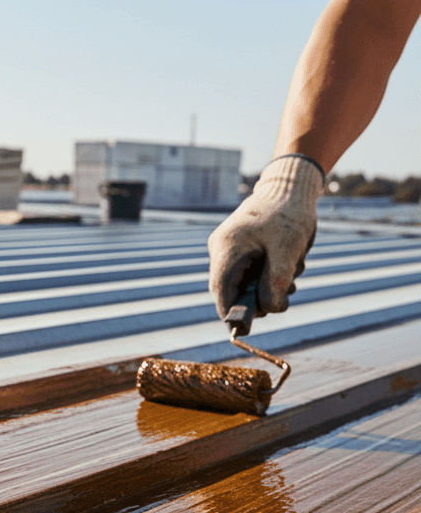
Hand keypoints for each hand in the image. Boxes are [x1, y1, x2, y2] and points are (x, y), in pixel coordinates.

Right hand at [208, 155, 322, 320]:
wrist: (290, 184)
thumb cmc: (291, 213)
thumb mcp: (289, 250)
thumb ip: (276, 282)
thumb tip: (268, 309)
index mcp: (228, 247)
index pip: (220, 290)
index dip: (231, 312)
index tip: (244, 328)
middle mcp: (220, 247)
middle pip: (228, 288)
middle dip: (256, 298)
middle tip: (285, 297)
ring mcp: (226, 246)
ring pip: (239, 281)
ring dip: (264, 286)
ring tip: (291, 275)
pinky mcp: (235, 246)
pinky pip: (245, 270)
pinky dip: (264, 275)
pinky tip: (285, 265)